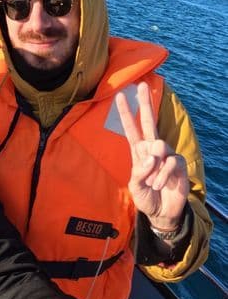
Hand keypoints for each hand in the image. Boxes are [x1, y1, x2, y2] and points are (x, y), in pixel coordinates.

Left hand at [116, 82, 188, 230]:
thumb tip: (152, 155)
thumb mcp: (135, 185)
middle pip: (148, 121)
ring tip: (153, 183)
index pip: (130, 128)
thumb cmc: (145, 196)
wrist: (161, 212)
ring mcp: (166, 155)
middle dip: (144, 103)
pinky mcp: (179, 164)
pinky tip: (160, 185)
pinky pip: (170, 163)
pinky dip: (163, 175)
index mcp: (138, 151)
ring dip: (154, 168)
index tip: (119, 95)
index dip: (125, 112)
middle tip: (141, 85)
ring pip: (160, 147)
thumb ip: (140, 171)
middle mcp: (152, 149)